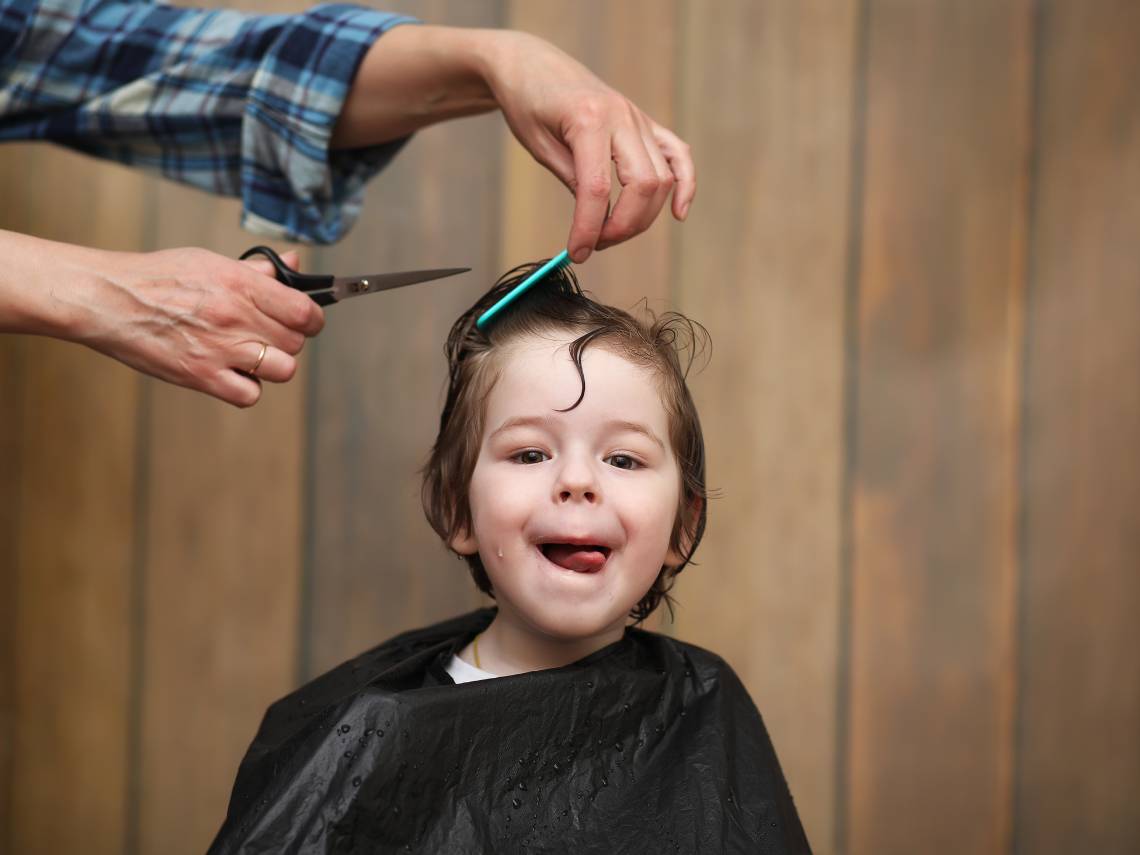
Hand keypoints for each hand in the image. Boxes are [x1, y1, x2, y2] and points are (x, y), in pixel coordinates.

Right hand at [67, 245, 323, 406]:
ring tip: (251, 355)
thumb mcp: (210, 262)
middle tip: (266, 335)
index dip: (312, 319)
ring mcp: (221, 349)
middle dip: (287, 341)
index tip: (306, 320)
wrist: (108, 299)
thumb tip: (294, 266)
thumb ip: (257, 271)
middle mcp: (236, 317)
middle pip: (296, 343)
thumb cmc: (157, 277)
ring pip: (282, 369)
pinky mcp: (202, 376)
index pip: (305, 311)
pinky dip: (247, 388)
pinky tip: (231, 373)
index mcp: (241, 284)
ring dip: (272, 365)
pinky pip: (250, 395)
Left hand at [482, 31, 695, 262]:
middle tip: (594, 244)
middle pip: (643, 186)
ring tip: (612, 232)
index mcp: (589, 119)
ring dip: (643, 216)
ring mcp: (638, 118)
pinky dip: (684, 185)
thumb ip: (574, 181)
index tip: (578, 253)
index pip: (598, 189)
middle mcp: (622, 116)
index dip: (589, 228)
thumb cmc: (529, 101)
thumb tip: (595, 225)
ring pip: (663, 177)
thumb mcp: (539, 146)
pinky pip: (678, 155)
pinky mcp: (645, 122)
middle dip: (622, 226)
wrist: (533, 63)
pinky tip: (678, 212)